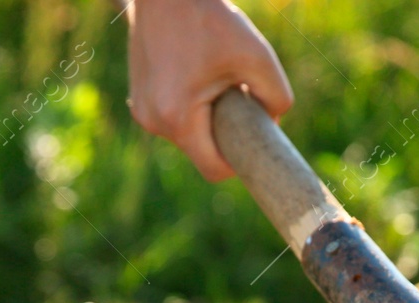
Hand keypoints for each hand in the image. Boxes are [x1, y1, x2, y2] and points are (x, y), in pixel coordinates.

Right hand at [126, 0, 292, 180]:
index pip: (214, 169)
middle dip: (225, 136)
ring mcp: (141, 110)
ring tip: (217, 82)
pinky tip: (200, 77)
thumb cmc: (210, 18)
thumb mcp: (258, 57)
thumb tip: (274, 125)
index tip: (256, 145)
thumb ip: (278, 98)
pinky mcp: (139, 97)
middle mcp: (152, 120)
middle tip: (241, 101)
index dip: (240, 164)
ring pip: (188, 135)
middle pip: (201, 152)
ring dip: (208, 120)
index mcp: (176, 118)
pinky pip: (174, 118)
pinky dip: (192, 107)